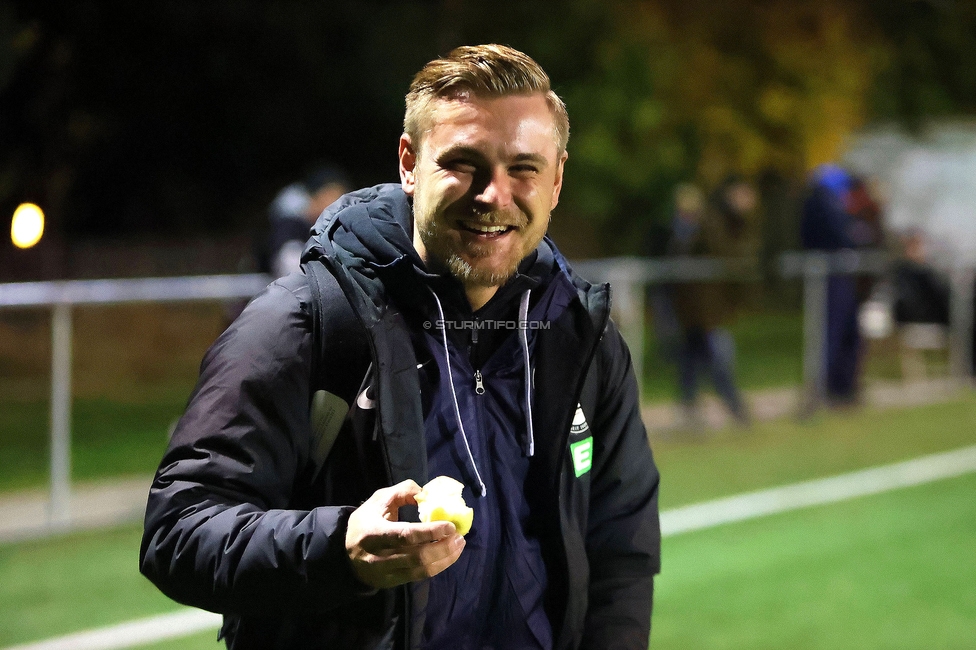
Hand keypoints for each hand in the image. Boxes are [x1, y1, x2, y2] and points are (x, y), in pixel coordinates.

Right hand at [345, 479, 464, 588]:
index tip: (450, 526)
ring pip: (421, 570)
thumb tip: (428, 494)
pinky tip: (449, 555)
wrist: (344, 554)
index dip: (430, 532)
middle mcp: (379, 557)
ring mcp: (386, 573)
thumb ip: (403, 491)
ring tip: (459, 545)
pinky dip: (438, 566)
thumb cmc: (365, 522)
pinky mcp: (392, 582)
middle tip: (459, 536)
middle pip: (417, 556)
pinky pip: (419, 577)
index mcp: (373, 533)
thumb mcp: (378, 500)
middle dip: (443, 547)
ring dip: (445, 558)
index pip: (406, 535)